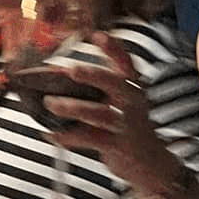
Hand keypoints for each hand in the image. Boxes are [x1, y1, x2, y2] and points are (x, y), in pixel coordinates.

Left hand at [42, 32, 184, 196]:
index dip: (113, 48)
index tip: (97, 35)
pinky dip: (67, 136)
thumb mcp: (123, 102)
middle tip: (71, 70)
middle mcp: (132, 102)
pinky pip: (89, 138)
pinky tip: (51, 133)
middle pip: (115, 84)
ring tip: (49, 103)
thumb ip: (100, 88)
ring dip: (71, 108)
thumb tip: (62, 73)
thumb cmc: (128, 127)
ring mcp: (126, 124)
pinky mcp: (117, 145)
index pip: (127, 63)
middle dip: (93, 75)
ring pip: (98, 113)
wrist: (149, 163)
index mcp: (133, 87)